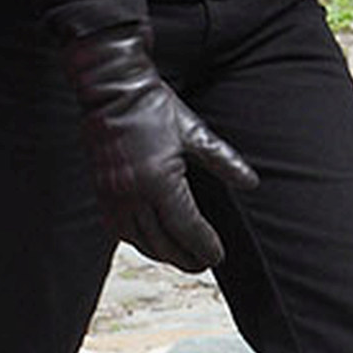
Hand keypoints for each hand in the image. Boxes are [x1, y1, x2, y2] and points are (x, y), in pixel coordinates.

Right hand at [61, 24, 258, 271]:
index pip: (186, 227)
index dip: (205, 245)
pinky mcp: (101, 191)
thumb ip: (223, 160)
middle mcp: (132, 193)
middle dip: (186, 258)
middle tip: (204, 263)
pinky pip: (119, 230)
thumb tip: (251, 182)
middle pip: (162, 242)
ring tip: (182, 257)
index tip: (218, 255)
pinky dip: (139, 241)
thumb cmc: (152, 106)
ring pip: (139, 241)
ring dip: (162, 254)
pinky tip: (152, 241)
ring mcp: (113, 194)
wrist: (111, 89)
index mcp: (159, 180)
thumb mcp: (194, 131)